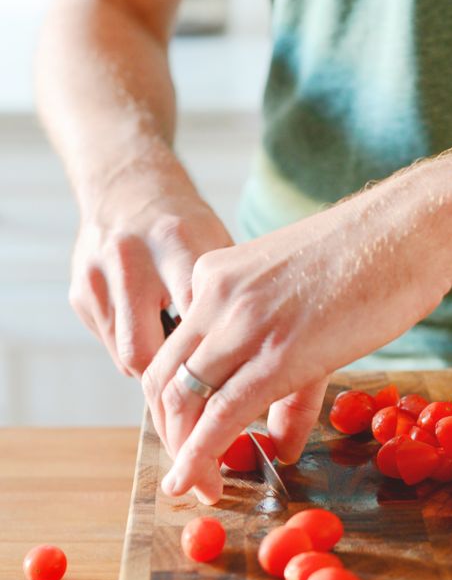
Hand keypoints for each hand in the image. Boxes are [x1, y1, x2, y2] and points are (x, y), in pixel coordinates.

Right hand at [69, 192, 232, 376]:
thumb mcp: (217, 247)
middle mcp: (129, 258)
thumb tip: (244, 356)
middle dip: (170, 378)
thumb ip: (226, 296)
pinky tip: (153, 333)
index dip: (209, 356)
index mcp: (175, 241)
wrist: (129, 191)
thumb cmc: (187, 229)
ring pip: (123, 354)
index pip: (192, 316)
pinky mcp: (79, 294)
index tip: (226, 378)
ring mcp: (97, 277)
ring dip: (153, 367)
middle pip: (143, 350)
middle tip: (196, 388)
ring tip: (179, 362)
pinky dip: (133, 348)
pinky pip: (110, 343)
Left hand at [142, 176, 451, 503]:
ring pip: (185, 399)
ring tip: (200, 488)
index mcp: (217, 278)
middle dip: (170, 435)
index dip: (173, 406)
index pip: (173, 353)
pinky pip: (223, 411)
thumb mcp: (308, 310)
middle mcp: (216, 296)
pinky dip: (200, 454)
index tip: (187, 440)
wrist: (410, 230)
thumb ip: (290, 380)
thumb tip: (281, 441)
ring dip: (185, 452)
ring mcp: (243, 320)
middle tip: (190, 475)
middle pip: (165, 379)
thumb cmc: (372, 262)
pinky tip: (195, 480)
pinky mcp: (278, 351)